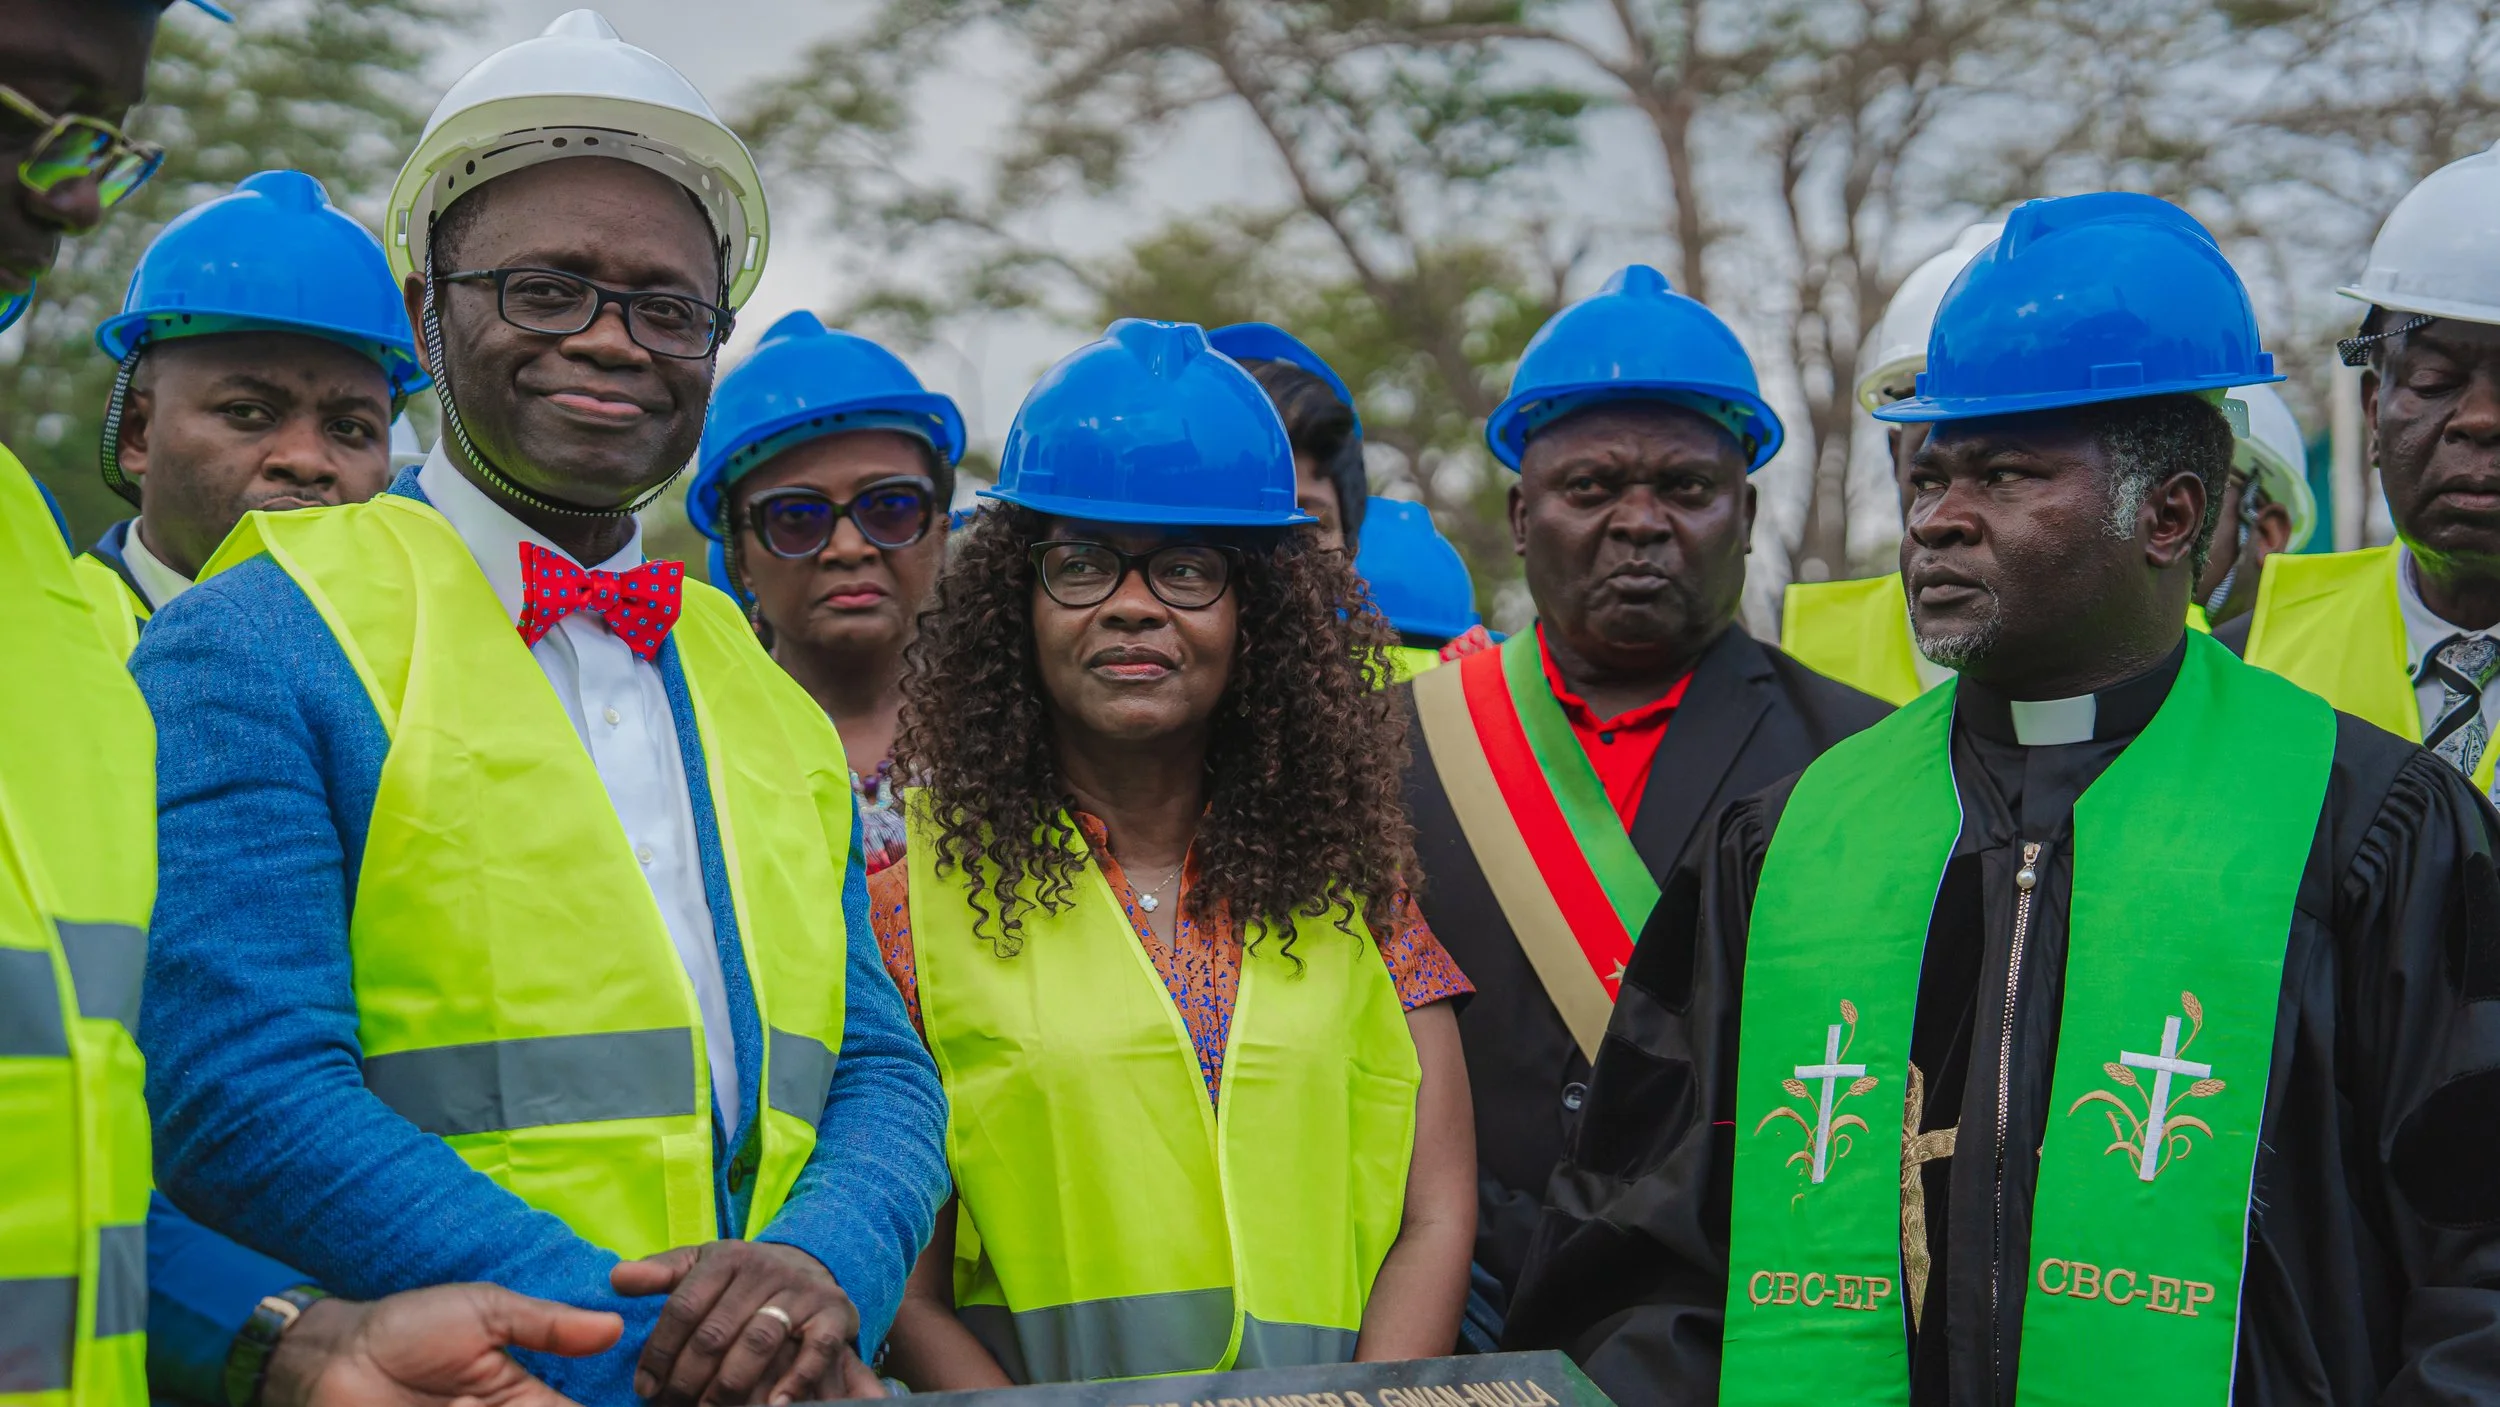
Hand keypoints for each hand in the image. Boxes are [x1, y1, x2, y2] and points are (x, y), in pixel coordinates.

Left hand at [265, 1284, 623, 1406]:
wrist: (333, 1359)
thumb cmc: (408, 1327)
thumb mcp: (484, 1312)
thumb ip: (546, 1323)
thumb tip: (615, 1327)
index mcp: (525, 1396)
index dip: (614, 1403)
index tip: (639, 1396)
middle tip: (542, 1402)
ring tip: (474, 1403)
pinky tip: (470, 1406)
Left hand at [611, 1241, 863, 1404]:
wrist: (807, 1265)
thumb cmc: (739, 1278)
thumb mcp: (701, 1265)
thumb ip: (660, 1273)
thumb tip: (616, 1279)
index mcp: (725, 1258)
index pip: (683, 1307)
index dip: (659, 1351)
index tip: (644, 1387)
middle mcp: (764, 1270)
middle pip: (716, 1331)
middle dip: (688, 1377)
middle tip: (671, 1405)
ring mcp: (800, 1292)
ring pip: (758, 1342)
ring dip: (729, 1385)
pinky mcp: (833, 1313)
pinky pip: (816, 1350)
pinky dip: (796, 1380)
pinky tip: (773, 1406)